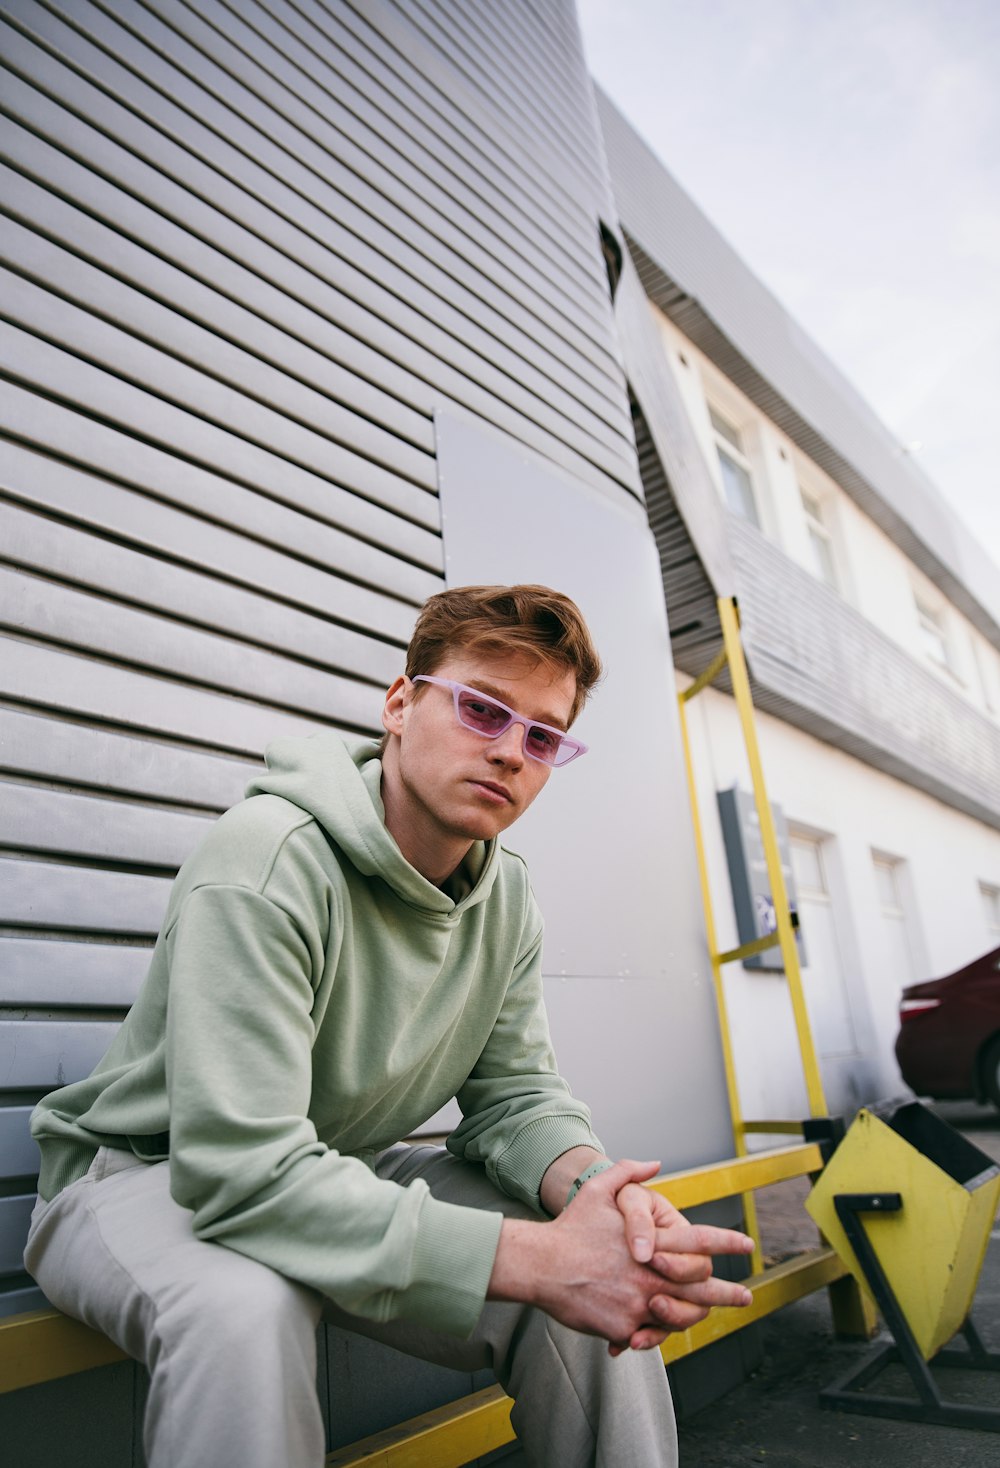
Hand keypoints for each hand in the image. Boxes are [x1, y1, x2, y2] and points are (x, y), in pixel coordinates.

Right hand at [488, 1158, 753, 1353]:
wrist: (542, 1265)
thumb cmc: (570, 1228)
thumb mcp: (599, 1190)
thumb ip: (628, 1172)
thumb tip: (655, 1162)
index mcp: (652, 1243)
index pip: (700, 1241)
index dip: (727, 1242)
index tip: (748, 1244)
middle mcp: (652, 1274)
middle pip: (703, 1288)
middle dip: (728, 1294)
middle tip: (745, 1297)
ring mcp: (640, 1303)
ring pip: (680, 1317)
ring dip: (694, 1316)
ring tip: (708, 1316)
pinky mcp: (624, 1327)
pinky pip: (647, 1334)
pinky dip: (650, 1332)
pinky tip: (656, 1331)